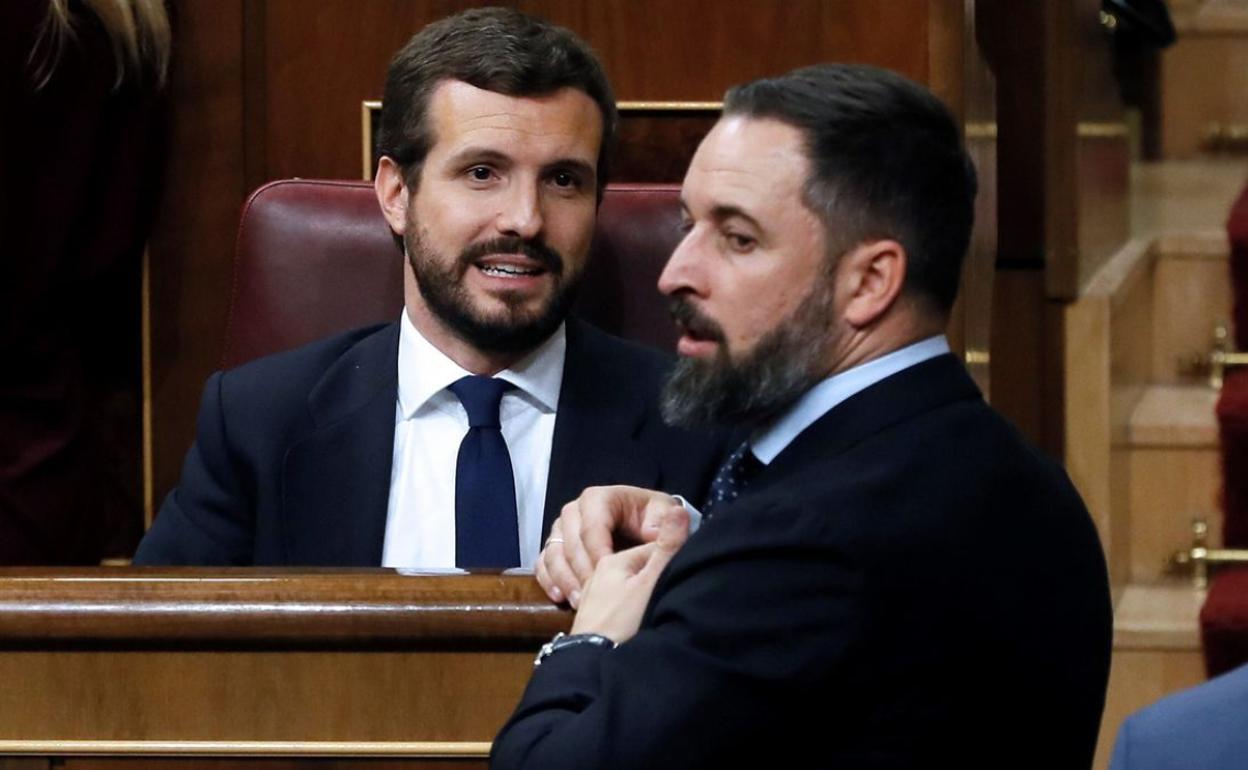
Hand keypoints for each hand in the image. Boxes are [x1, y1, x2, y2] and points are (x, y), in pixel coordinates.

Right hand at [536, 486, 687, 606]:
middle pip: (569, 540)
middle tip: (593, 593)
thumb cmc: (653, 518)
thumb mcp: (663, 513)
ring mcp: (561, 530)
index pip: (592, 525)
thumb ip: (662, 520)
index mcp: (600, 498)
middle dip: (582, 568)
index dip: (599, 550)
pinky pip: (543, 564)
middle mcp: (575, 511)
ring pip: (553, 553)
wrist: (644, 528)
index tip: (609, 573)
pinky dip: (549, 581)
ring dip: (565, 579)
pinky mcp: (554, 548)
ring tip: (580, 601)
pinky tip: (561, 598)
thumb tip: (652, 532)